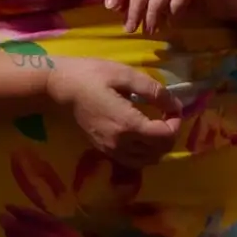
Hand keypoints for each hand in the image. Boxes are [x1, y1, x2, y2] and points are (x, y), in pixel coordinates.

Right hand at [43, 60, 189, 159]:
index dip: (175, 122)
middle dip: (170, 135)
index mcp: (128, 124)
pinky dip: (144, 152)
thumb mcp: (125, 75)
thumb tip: (175, 104)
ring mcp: (111, 150)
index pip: (164, 136)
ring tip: (156, 126)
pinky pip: (132, 161)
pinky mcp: (104, 150)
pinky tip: (141, 135)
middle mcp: (120, 143)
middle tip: (167, 115)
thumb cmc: (92, 75)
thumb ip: (154, 91)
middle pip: (159, 151)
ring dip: (158, 146)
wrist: (61, 88)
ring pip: (147, 161)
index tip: (173, 107)